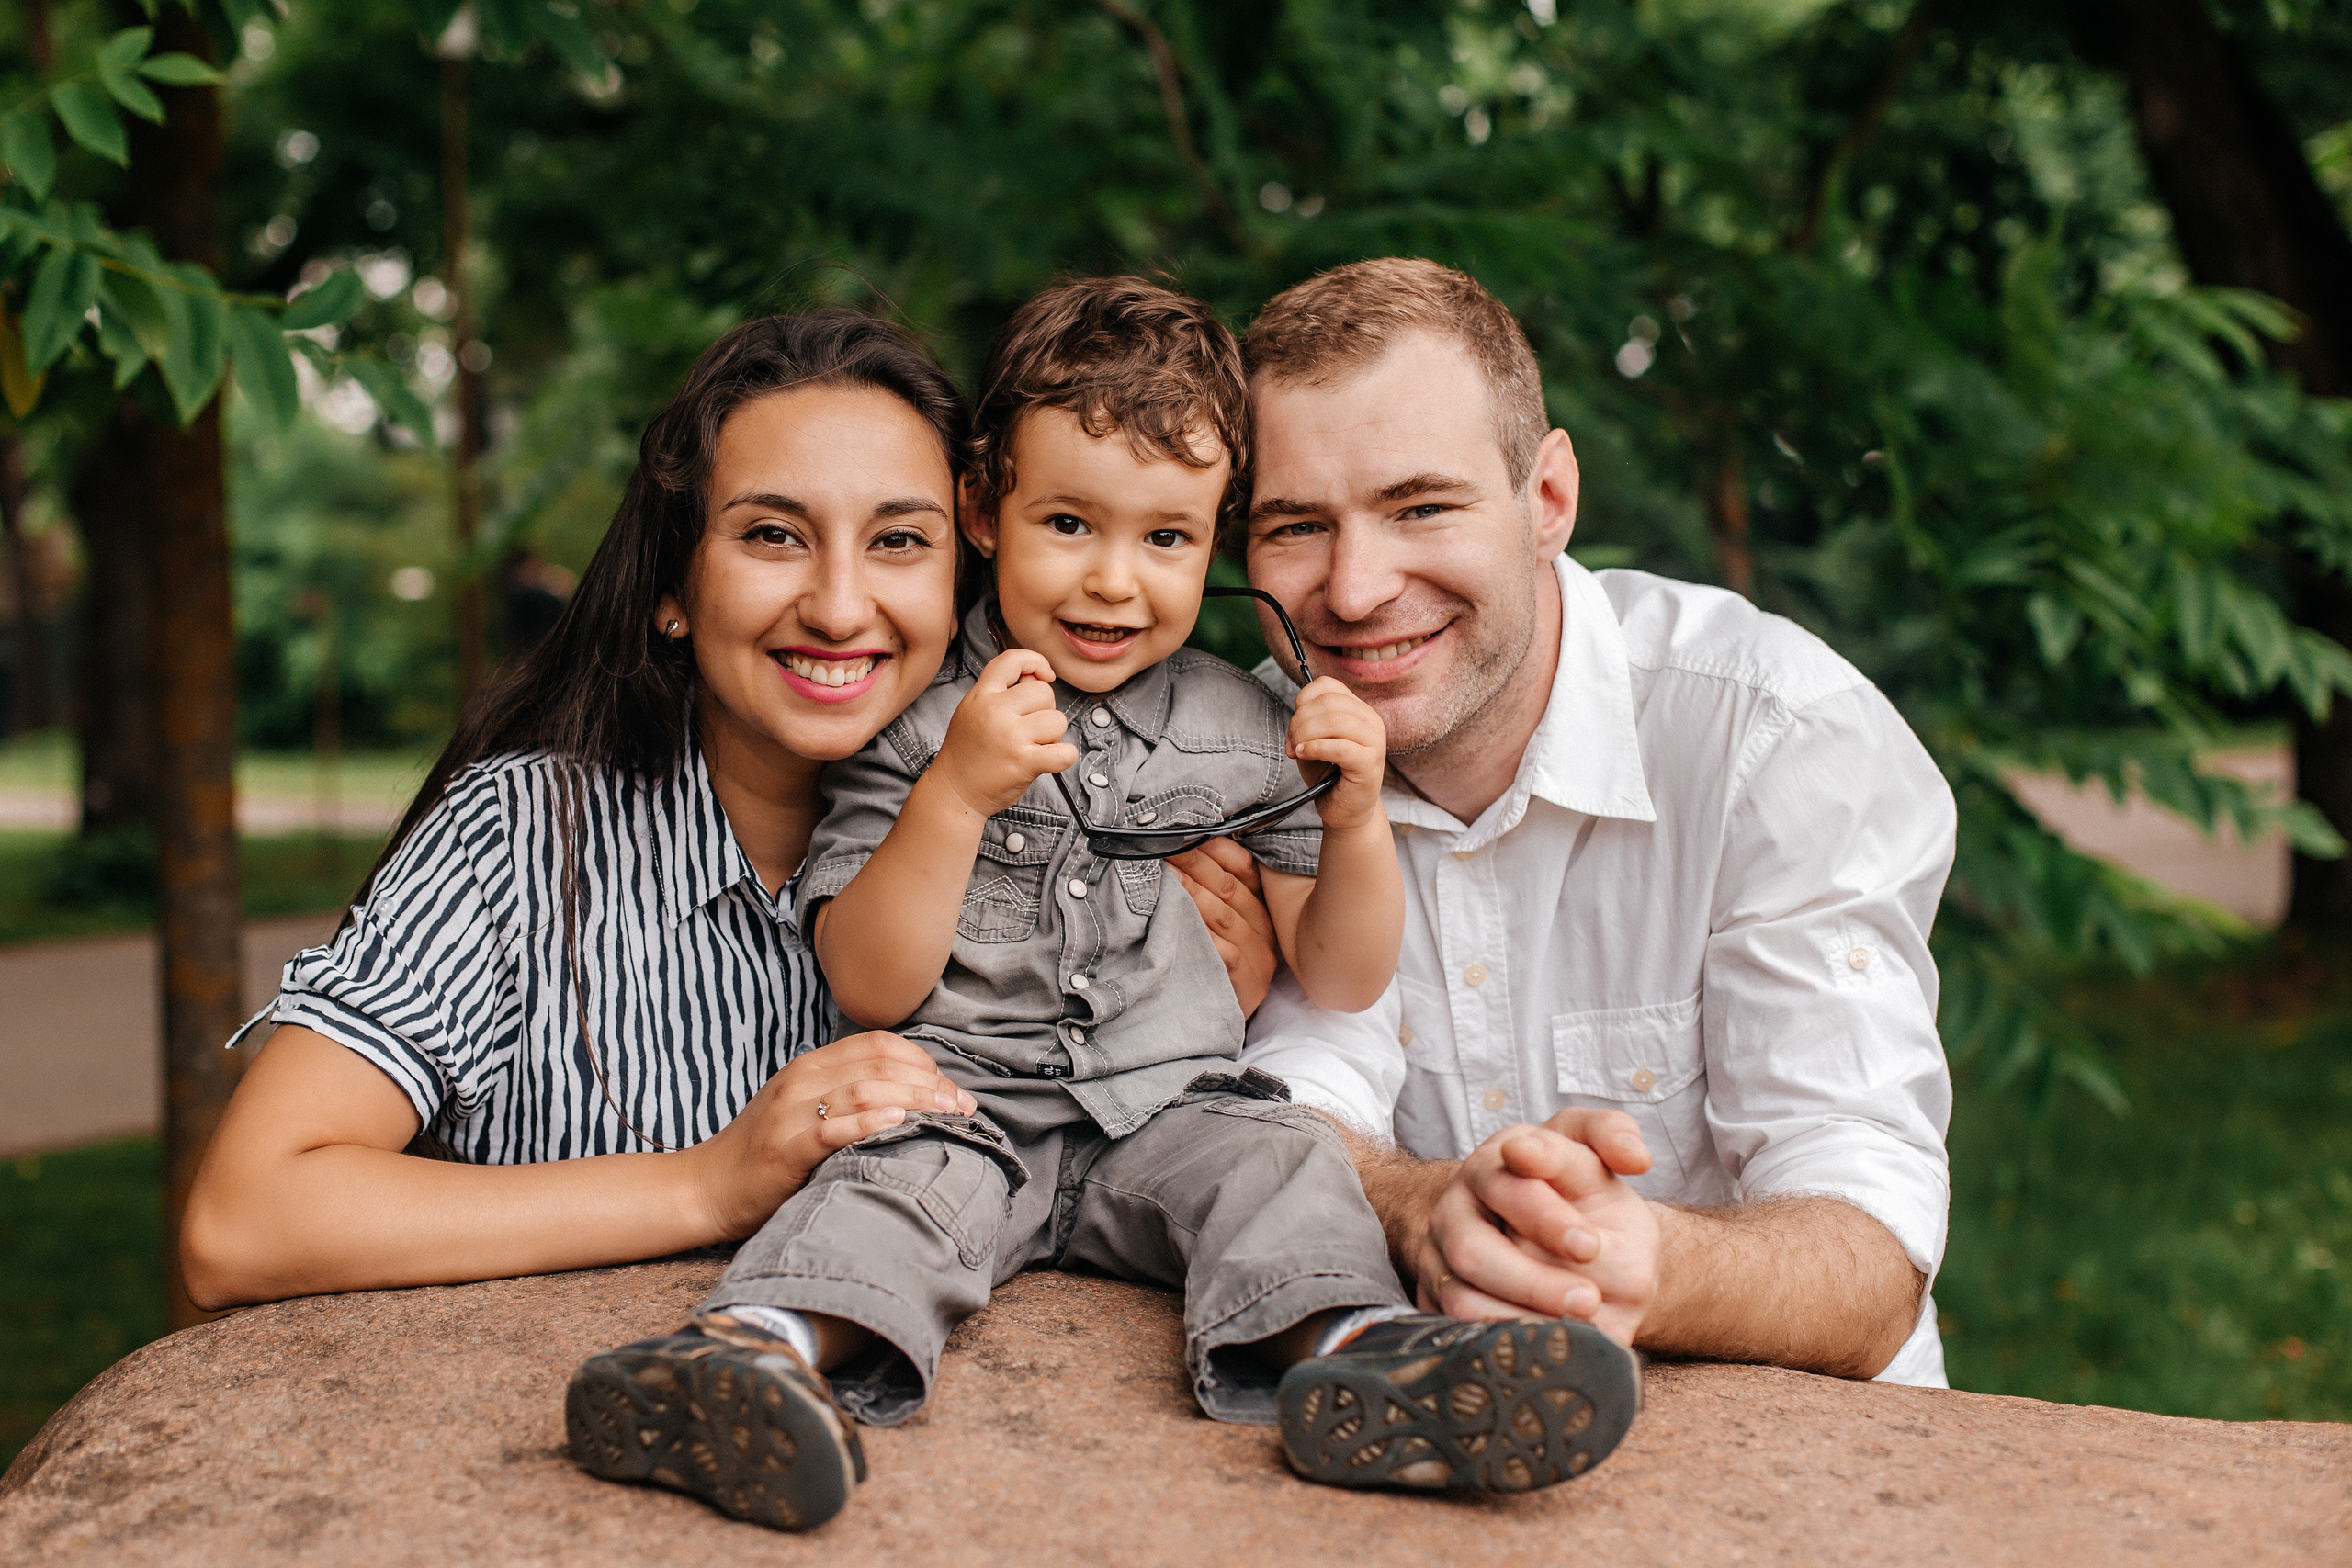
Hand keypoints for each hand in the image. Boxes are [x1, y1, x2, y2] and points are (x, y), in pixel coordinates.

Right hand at [688, 1031, 976, 1240]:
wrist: (706, 1187)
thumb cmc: (763, 1154)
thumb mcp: (802, 1110)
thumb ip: (845, 1097)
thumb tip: (911, 1099)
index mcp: (810, 1067)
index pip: (878, 1045)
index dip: (923, 1061)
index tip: (953, 1089)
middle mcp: (801, 1081)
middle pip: (880, 1064)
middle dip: (931, 1082)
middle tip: (964, 1106)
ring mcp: (790, 1112)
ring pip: (865, 1089)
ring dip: (916, 1099)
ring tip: (948, 1115)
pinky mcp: (785, 1148)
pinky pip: (833, 1128)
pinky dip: (870, 1122)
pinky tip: (900, 1123)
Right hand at [934, 649, 1077, 817]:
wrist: (954, 791)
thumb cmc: (968, 753)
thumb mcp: (973, 710)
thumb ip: (1001, 692)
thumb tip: (1038, 678)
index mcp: (981, 696)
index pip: (1012, 660)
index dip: (1035, 661)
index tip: (1044, 674)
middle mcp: (995, 712)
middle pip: (1044, 692)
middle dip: (1044, 710)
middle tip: (1028, 729)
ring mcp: (1011, 737)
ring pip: (1058, 720)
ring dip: (1053, 735)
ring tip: (1033, 745)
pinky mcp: (1025, 762)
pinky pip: (1065, 752)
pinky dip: (1065, 756)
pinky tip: (1051, 759)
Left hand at [1167, 836, 1276, 1015]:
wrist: (1216, 1025)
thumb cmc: (1212, 970)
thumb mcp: (1219, 929)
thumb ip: (1212, 895)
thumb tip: (1183, 851)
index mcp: (1263, 913)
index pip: (1246, 870)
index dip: (1216, 849)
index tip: (1186, 832)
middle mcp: (1266, 934)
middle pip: (1230, 889)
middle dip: (1195, 862)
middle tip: (1165, 845)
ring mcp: (1260, 961)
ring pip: (1225, 916)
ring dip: (1191, 890)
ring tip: (1165, 872)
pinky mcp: (1247, 985)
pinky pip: (1226, 953)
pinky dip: (1202, 933)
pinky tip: (1180, 916)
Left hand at [1288, 677, 1386, 831]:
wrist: (1346, 810)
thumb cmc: (1329, 774)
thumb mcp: (1314, 739)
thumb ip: (1308, 720)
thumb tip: (1298, 711)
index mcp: (1358, 709)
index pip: (1327, 685)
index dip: (1302, 701)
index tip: (1293, 725)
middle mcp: (1370, 720)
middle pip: (1327, 702)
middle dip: (1299, 721)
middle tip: (1291, 743)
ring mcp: (1374, 741)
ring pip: (1333, 721)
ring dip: (1305, 734)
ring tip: (1297, 751)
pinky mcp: (1370, 763)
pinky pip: (1339, 746)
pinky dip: (1315, 748)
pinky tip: (1305, 755)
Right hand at [1411, 1109, 1659, 1347]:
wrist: (1549, 1235)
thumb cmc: (1573, 1191)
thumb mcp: (1592, 1151)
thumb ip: (1614, 1135)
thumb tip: (1635, 1156)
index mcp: (1494, 1161)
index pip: (1507, 1183)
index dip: (1545, 1217)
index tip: (1589, 1245)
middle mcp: (1456, 1207)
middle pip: (1472, 1250)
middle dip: (1532, 1281)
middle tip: (1589, 1300)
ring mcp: (1437, 1256)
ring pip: (1461, 1299)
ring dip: (1520, 1318)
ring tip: (1576, 1328)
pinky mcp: (1435, 1301)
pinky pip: (1457, 1333)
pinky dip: (1503, 1343)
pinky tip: (1547, 1345)